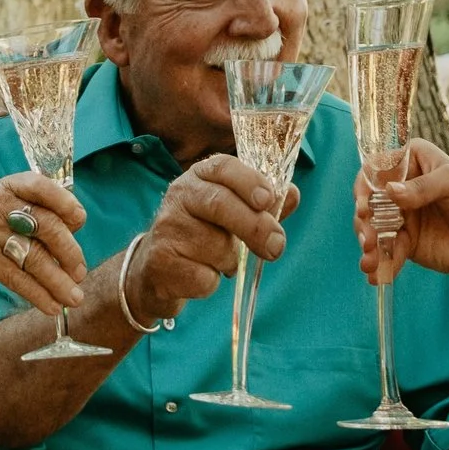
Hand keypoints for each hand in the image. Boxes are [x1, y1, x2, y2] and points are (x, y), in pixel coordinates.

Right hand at [0, 171, 87, 317]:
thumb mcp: (15, 211)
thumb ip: (45, 214)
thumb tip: (77, 228)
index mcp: (10, 187)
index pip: (41, 187)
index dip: (65, 203)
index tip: (80, 220)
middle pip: (45, 225)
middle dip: (69, 251)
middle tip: (81, 272)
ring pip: (35, 256)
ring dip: (59, 281)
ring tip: (74, 297)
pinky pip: (19, 279)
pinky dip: (39, 295)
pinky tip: (52, 305)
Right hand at [129, 155, 301, 318]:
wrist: (156, 269)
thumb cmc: (204, 235)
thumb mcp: (233, 213)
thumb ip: (264, 205)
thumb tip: (292, 194)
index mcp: (199, 176)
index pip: (223, 167)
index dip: (249, 181)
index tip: (268, 200)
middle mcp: (179, 196)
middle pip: (220, 204)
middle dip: (255, 226)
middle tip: (275, 246)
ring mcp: (166, 228)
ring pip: (216, 246)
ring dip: (230, 261)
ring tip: (220, 260)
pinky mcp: (160, 262)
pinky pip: (204, 277)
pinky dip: (212, 282)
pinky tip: (201, 275)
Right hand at [354, 140, 448, 286]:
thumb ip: (423, 187)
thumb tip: (389, 190)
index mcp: (413, 160)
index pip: (377, 166)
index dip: (364, 185)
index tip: (364, 206)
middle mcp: (402, 185)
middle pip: (369, 200)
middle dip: (363, 222)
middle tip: (368, 241)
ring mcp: (400, 213)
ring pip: (372, 226)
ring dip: (368, 245)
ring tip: (370, 262)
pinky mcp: (403, 240)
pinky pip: (384, 250)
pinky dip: (379, 263)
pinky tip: (376, 276)